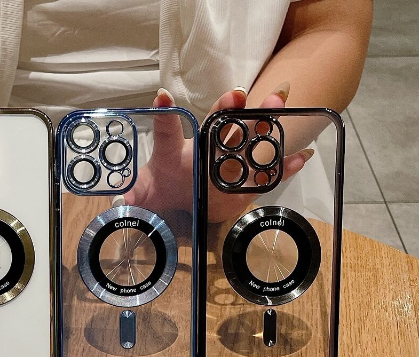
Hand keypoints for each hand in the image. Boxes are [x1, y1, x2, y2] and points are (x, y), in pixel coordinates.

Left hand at [126, 85, 312, 221]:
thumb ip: (131, 195)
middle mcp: (202, 149)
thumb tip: (118, 199)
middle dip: (230, 109)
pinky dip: (283, 165)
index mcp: (173, 151)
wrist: (179, 201)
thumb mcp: (141, 194)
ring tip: (277, 103)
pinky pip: (264, 173)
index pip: (166, 130)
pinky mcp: (241, 181)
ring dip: (262, 122)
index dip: (163, 114)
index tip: (162, 96)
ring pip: (245, 139)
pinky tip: (300, 155)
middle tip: (238, 93)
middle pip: (218, 126)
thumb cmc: (159, 189)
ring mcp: (225, 162)